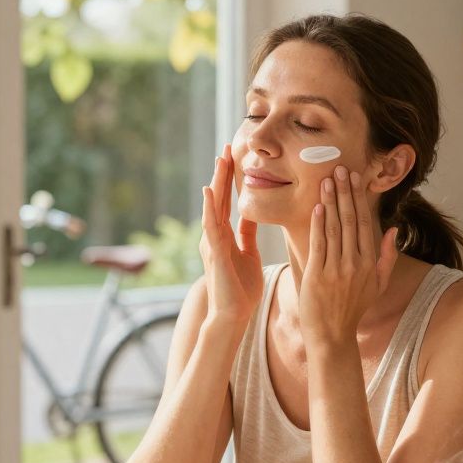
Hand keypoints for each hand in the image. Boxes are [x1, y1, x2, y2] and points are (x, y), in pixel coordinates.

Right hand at [200, 143, 262, 325]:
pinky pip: (211, 225)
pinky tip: (210, 190)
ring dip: (217, 182)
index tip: (236, 157)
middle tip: (227, 147)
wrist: (232, 315)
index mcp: (224, 236)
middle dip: (223, 173)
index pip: (227, 201)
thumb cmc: (240, 290)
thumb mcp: (248, 254)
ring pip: (214, 206)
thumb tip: (252, 214)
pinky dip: (210, 207)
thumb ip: (247, 234)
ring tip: (220, 159)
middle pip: (219, 198)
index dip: (231, 180)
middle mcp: (215, 235)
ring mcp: (212, 243)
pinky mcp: (214, 252)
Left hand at [299, 165, 398, 347]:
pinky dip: (318, 224)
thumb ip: (386, 257)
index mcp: (370, 263)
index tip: (355, 178)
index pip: (365, 223)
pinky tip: (317, 206)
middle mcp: (355, 264)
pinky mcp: (317, 275)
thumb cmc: (353, 309)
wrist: (332, 335)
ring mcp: (336, 270)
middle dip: (346, 192)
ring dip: (331, 202)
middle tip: (340, 169)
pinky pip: (319, 244)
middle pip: (351, 220)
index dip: (360, 199)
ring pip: (334, 228)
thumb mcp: (378, 285)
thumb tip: (393, 230)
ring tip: (327, 180)